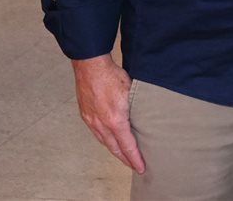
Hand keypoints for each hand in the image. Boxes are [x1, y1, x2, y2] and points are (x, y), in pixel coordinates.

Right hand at [72, 54, 145, 173]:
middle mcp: (101, 124)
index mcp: (115, 120)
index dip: (135, 158)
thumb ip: (137, 108)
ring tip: (123, 156)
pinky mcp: (86, 115)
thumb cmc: (112, 76)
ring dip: (115, 150)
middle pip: (115, 148)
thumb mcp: (132, 92)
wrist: (90, 66)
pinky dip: (105, 140)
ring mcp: (91, 121)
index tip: (141, 167)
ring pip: (104, 142)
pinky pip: (96, 133)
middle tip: (134, 166)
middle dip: (125, 159)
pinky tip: (109, 140)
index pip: (127, 146)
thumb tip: (147, 116)